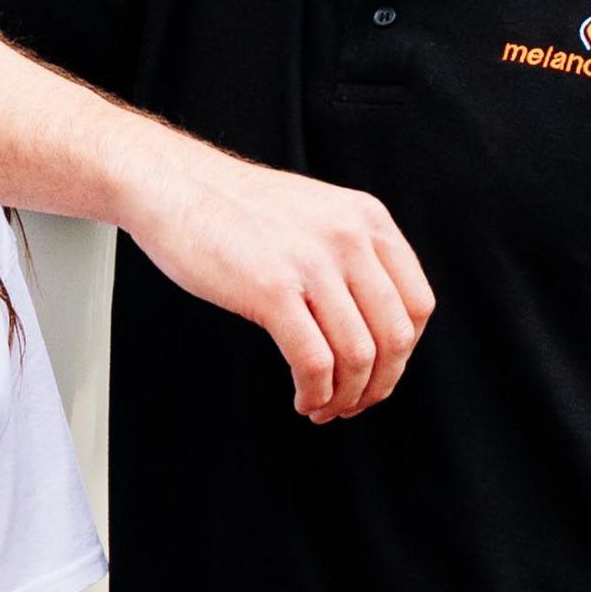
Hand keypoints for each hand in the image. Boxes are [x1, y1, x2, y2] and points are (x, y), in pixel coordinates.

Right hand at [112, 129, 433, 421]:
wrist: (172, 184)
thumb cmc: (233, 207)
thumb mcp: (315, 213)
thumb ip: (350, 253)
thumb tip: (371, 322)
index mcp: (368, 219)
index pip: (418, 304)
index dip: (404, 354)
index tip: (380, 374)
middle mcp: (349, 238)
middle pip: (394, 336)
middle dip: (379, 384)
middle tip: (354, 404)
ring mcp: (311, 263)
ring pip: (358, 355)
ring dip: (346, 396)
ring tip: (323, 407)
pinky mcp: (271, 289)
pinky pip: (313, 361)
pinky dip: (315, 392)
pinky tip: (303, 398)